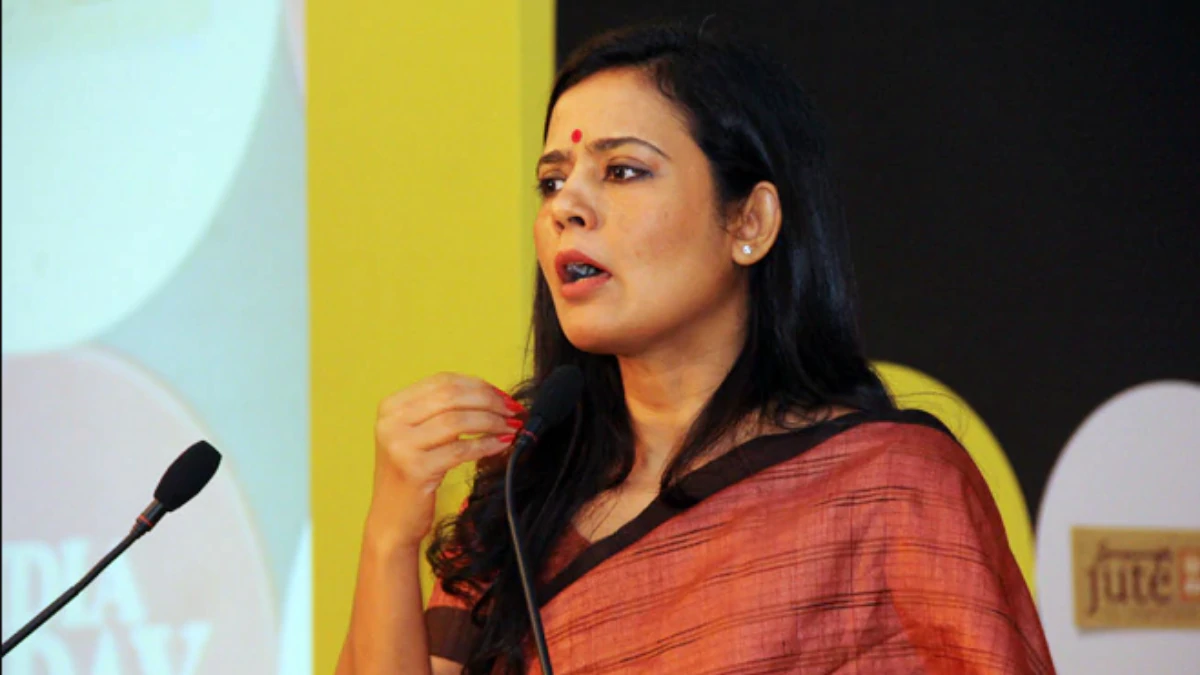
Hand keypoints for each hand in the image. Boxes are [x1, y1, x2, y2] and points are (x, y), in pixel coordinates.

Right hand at [367, 373, 525, 547]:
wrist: (391, 520)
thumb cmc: (412, 476)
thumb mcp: (419, 436)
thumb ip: (443, 412)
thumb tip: (493, 395)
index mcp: (392, 406)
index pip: (443, 381)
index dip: (478, 385)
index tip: (503, 396)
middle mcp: (392, 422)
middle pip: (452, 396)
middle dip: (489, 401)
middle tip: (513, 411)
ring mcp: (401, 445)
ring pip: (458, 420)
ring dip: (491, 421)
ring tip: (510, 427)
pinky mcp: (415, 469)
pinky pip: (460, 450)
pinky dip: (486, 444)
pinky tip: (502, 445)